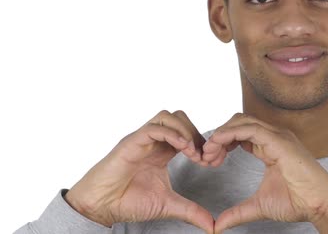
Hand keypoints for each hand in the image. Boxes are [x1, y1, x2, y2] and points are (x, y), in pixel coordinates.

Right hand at [64, 110, 213, 232]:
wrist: (101, 207)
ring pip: (167, 117)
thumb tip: (212, 226)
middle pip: (180, 118)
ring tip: (192, 152)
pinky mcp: (131, 142)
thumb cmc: (128, 201)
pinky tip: (182, 148)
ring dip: (185, 131)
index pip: (187, 133)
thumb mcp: (168, 205)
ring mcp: (142, 139)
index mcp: (162, 151)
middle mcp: (153, 141)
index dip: (202, 144)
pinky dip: (172, 134)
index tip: (209, 162)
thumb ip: (191, 211)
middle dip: (196, 133)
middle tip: (202, 156)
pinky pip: (154, 127)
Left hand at [202, 113, 327, 233]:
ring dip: (221, 134)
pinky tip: (217, 144)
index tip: (210, 159)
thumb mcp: (259, 206)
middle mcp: (274, 136)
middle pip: (238, 121)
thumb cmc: (299, 202)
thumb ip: (238, 212)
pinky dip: (230, 133)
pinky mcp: (279, 140)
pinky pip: (249, 128)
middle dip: (219, 136)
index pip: (241, 132)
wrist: (319, 204)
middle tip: (206, 156)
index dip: (222, 142)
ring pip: (242, 121)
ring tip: (209, 152)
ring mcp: (278, 136)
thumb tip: (219, 225)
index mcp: (271, 146)